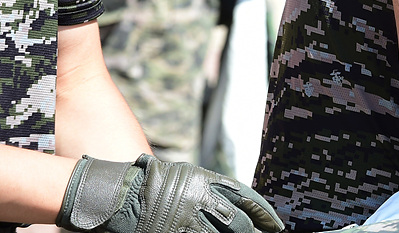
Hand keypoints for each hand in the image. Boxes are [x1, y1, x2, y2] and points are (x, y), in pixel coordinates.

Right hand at [57, 154, 282, 232]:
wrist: (118, 194)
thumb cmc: (149, 182)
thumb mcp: (184, 176)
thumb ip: (206, 188)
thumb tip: (228, 199)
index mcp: (207, 182)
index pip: (245, 197)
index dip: (263, 212)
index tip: (276, 223)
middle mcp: (202, 200)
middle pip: (239, 220)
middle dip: (255, 231)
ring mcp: (189, 220)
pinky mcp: (176, 232)